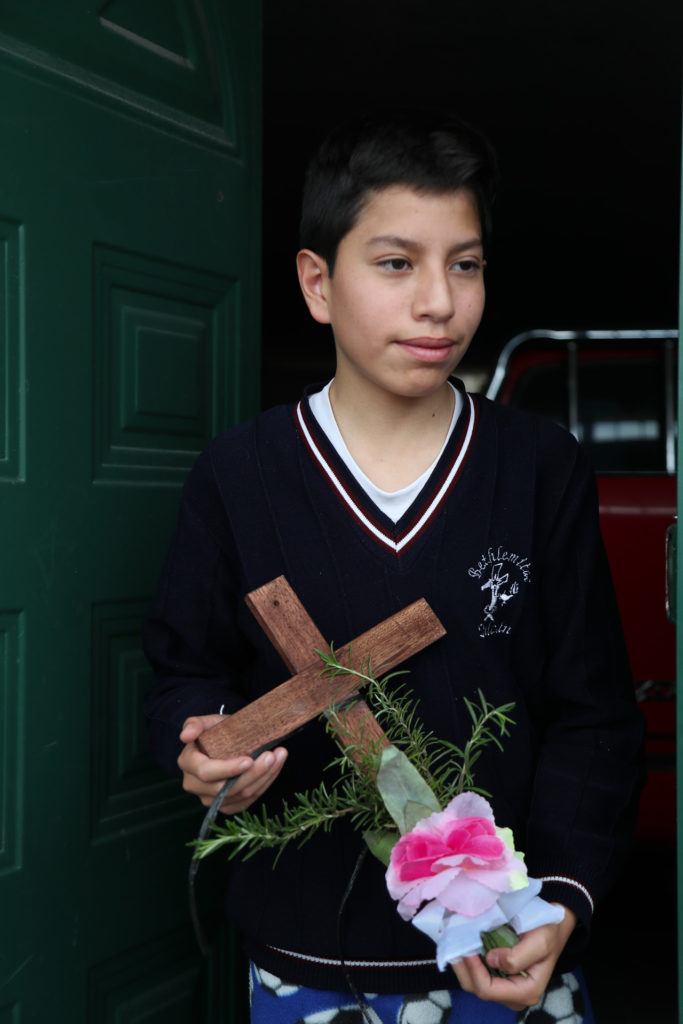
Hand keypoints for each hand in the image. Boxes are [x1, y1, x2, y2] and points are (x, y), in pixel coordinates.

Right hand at [178, 714, 287, 813]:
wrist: (222, 744)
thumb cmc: (215, 731)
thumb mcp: (206, 722)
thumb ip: (195, 724)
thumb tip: (185, 736)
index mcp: (187, 763)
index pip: (206, 772)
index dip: (228, 769)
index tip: (248, 760)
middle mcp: (194, 785)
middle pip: (225, 788)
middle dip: (253, 773)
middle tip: (272, 755)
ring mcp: (210, 799)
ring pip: (240, 795)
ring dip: (264, 777)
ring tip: (279, 757)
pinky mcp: (226, 805)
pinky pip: (247, 801)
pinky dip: (264, 784)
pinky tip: (275, 768)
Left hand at [451, 907, 576, 1010]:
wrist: (554, 926)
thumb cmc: (549, 933)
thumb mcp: (540, 942)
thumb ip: (517, 957)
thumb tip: (491, 960)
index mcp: (526, 992)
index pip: (488, 990)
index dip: (474, 971)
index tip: (466, 948)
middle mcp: (513, 995)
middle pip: (477, 989)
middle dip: (463, 968)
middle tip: (454, 944)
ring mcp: (504, 987)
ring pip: (473, 982)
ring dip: (463, 964)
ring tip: (455, 943)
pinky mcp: (498, 976)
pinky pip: (477, 973)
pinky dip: (468, 960)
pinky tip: (463, 945)